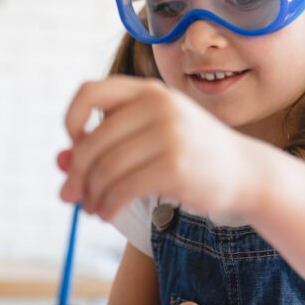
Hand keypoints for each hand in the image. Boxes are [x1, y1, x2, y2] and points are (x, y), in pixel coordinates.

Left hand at [59, 76, 249, 219]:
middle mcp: (158, 106)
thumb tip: (60, 163)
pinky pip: (123, 188)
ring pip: (105, 169)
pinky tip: (107, 213)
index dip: (72, 119)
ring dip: (91, 195)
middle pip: (92, 142)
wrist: (245, 171)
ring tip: (92, 209)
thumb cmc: (189, 153)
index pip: (90, 92)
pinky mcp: (175, 166)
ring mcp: (169, 134)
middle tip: (69, 195)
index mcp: (147, 91)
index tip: (74, 145)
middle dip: (76, 174)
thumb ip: (107, 145)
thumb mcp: (149, 136)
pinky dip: (107, 204)